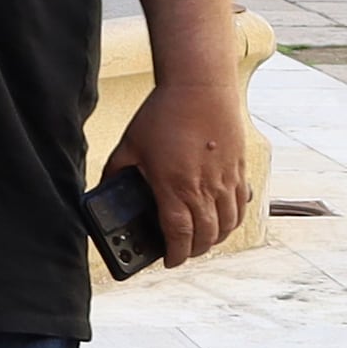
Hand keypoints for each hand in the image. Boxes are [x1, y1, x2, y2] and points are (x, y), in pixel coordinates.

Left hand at [107, 81, 251, 269]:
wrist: (199, 86)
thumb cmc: (163, 113)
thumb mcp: (129, 146)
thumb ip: (116, 173)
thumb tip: (105, 192)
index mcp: (174, 186)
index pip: (179, 236)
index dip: (175, 255)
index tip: (169, 261)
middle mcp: (204, 188)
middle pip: (206, 236)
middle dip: (193, 251)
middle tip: (182, 251)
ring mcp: (225, 180)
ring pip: (227, 225)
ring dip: (215, 239)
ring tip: (201, 239)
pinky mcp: (239, 169)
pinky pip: (241, 206)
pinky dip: (233, 220)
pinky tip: (223, 220)